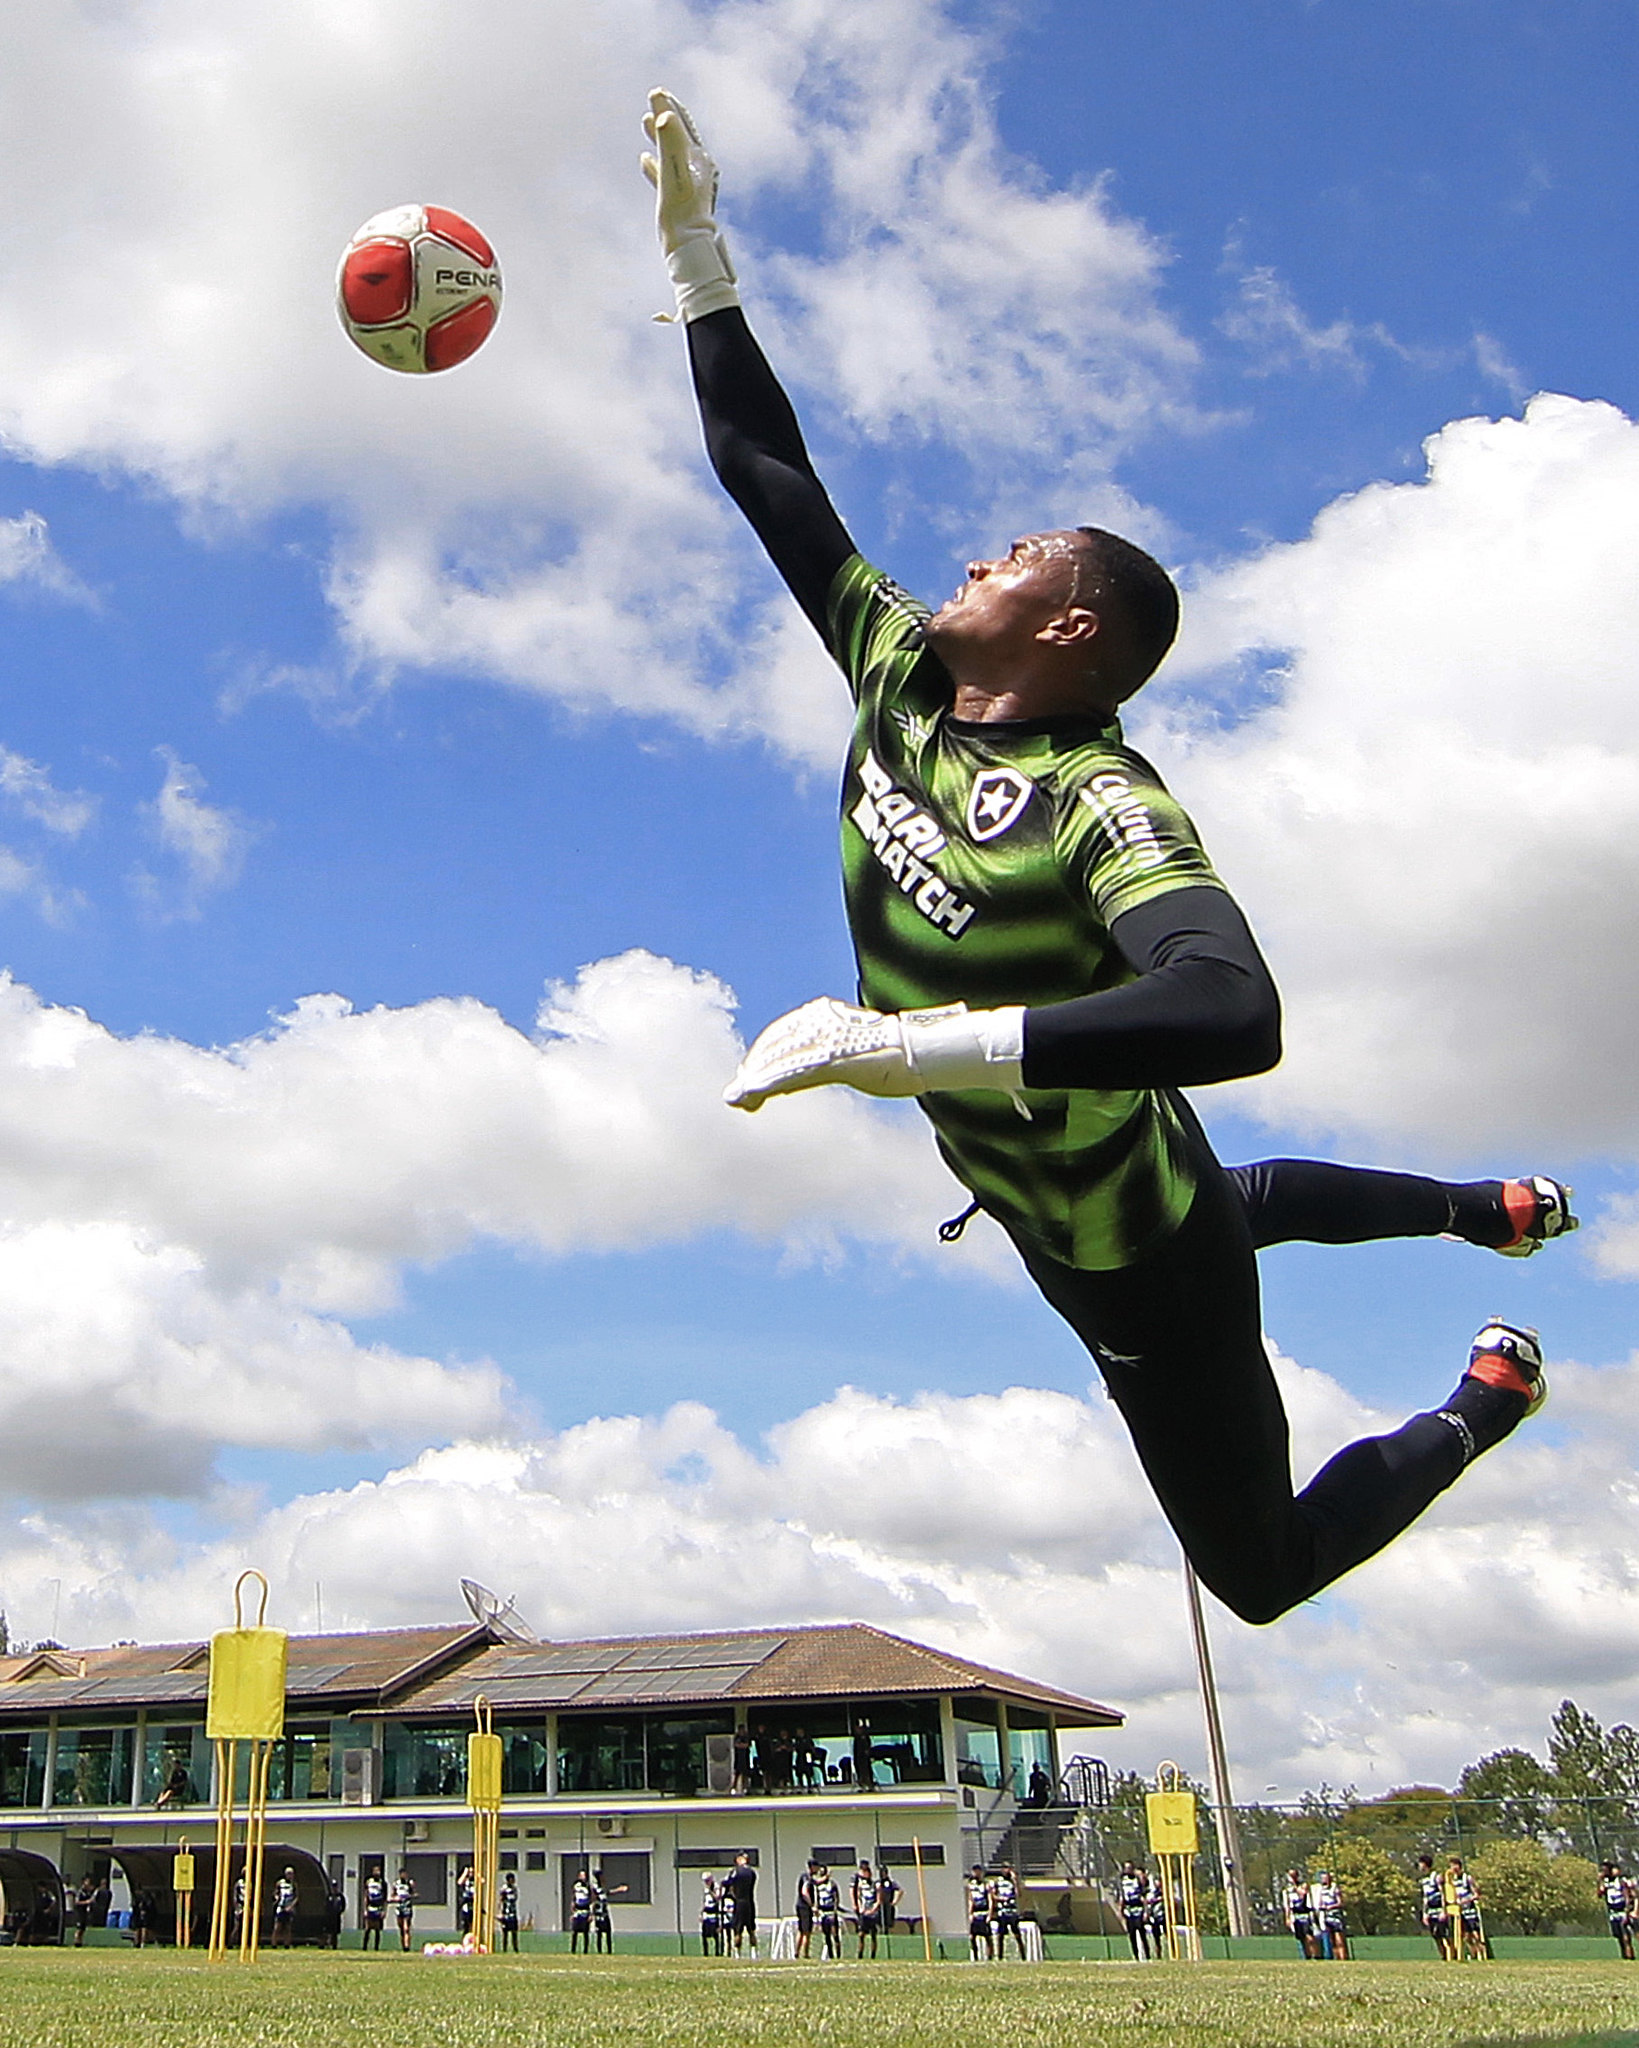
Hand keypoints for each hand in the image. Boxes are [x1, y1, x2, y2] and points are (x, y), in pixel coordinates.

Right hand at [641, 88, 738, 320]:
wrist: (689, 249)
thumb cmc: (682, 212)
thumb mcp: (673, 171)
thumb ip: (669, 140)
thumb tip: (663, 111)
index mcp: (697, 158)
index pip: (683, 124)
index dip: (670, 106)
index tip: (657, 92)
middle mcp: (698, 168)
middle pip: (680, 134)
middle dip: (667, 116)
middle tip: (654, 99)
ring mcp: (689, 184)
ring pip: (672, 152)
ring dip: (659, 136)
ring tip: (646, 121)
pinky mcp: (680, 200)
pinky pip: (665, 174)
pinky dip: (655, 162)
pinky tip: (643, 159)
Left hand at [725, 997, 1025, 1110]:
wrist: (925, 1050)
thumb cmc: (896, 1054)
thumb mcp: (855, 1052)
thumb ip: (827, 1059)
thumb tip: (803, 1075)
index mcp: (824, 1015)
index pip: (784, 1034)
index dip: (764, 1057)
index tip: (750, 1078)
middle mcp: (819, 1021)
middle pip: (774, 1046)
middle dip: (753, 1071)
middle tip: (737, 1096)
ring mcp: (824, 1039)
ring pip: (776, 1062)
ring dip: (752, 1083)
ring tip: (737, 1100)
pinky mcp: (830, 1058)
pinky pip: (789, 1074)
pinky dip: (764, 1087)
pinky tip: (748, 1098)